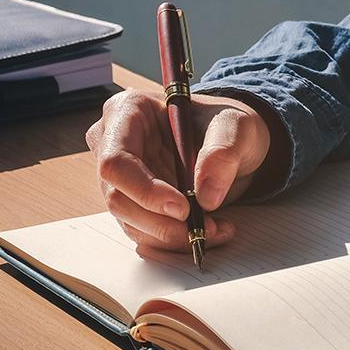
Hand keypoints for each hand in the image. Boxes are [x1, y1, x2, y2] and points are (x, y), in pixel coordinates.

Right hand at [85, 89, 271, 252]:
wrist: (232, 143)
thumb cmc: (225, 124)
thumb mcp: (236, 126)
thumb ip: (222, 153)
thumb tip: (206, 195)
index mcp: (128, 111)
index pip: (117, 160)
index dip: (144, 189)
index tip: (181, 208)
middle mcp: (113, 143)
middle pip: (118, 196)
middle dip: (161, 221)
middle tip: (203, 227)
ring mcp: (121, 175)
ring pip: (130, 220)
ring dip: (171, 235)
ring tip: (215, 229)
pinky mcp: (133, 200)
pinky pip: (144, 230)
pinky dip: (175, 238)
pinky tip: (208, 230)